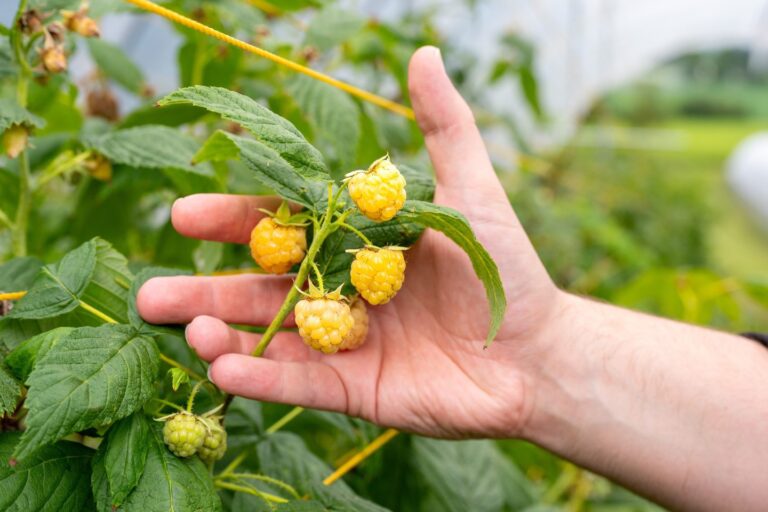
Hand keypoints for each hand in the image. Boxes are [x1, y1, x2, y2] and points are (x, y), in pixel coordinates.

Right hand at [138, 46, 560, 437]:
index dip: (233, 222)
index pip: (280, 229)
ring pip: (270, 339)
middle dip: (204, 289)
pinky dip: (262, 378)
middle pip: (260, 288)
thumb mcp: (469, 191)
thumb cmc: (507, 270)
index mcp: (355, 246)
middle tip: (150, 293)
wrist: (540, 353)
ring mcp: (344, 346)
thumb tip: (424, 52)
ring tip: (184, 326)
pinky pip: (301, 385)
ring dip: (222, 334)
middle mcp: (340, 294)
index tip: (183, 214)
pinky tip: (222, 372)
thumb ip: (443, 127)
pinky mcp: (355, 392)